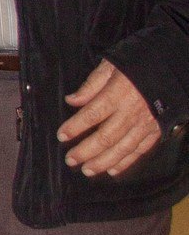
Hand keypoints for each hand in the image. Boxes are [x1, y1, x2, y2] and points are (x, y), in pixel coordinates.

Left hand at [59, 59, 161, 177]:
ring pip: (122, 149)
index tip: (61, 136)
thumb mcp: (112, 64)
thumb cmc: (139, 64)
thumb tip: (72, 100)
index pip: (92, 114)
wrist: (173, 67)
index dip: (75, 127)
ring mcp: (146, 124)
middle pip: (106, 137)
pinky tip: (112, 170)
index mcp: (119, 93)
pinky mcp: (156, 130)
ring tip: (86, 170)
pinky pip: (140, 150)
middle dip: (86, 151)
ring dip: (103, 162)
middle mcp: (132, 112)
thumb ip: (91, 84)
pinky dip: (126, 162)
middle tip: (71, 160)